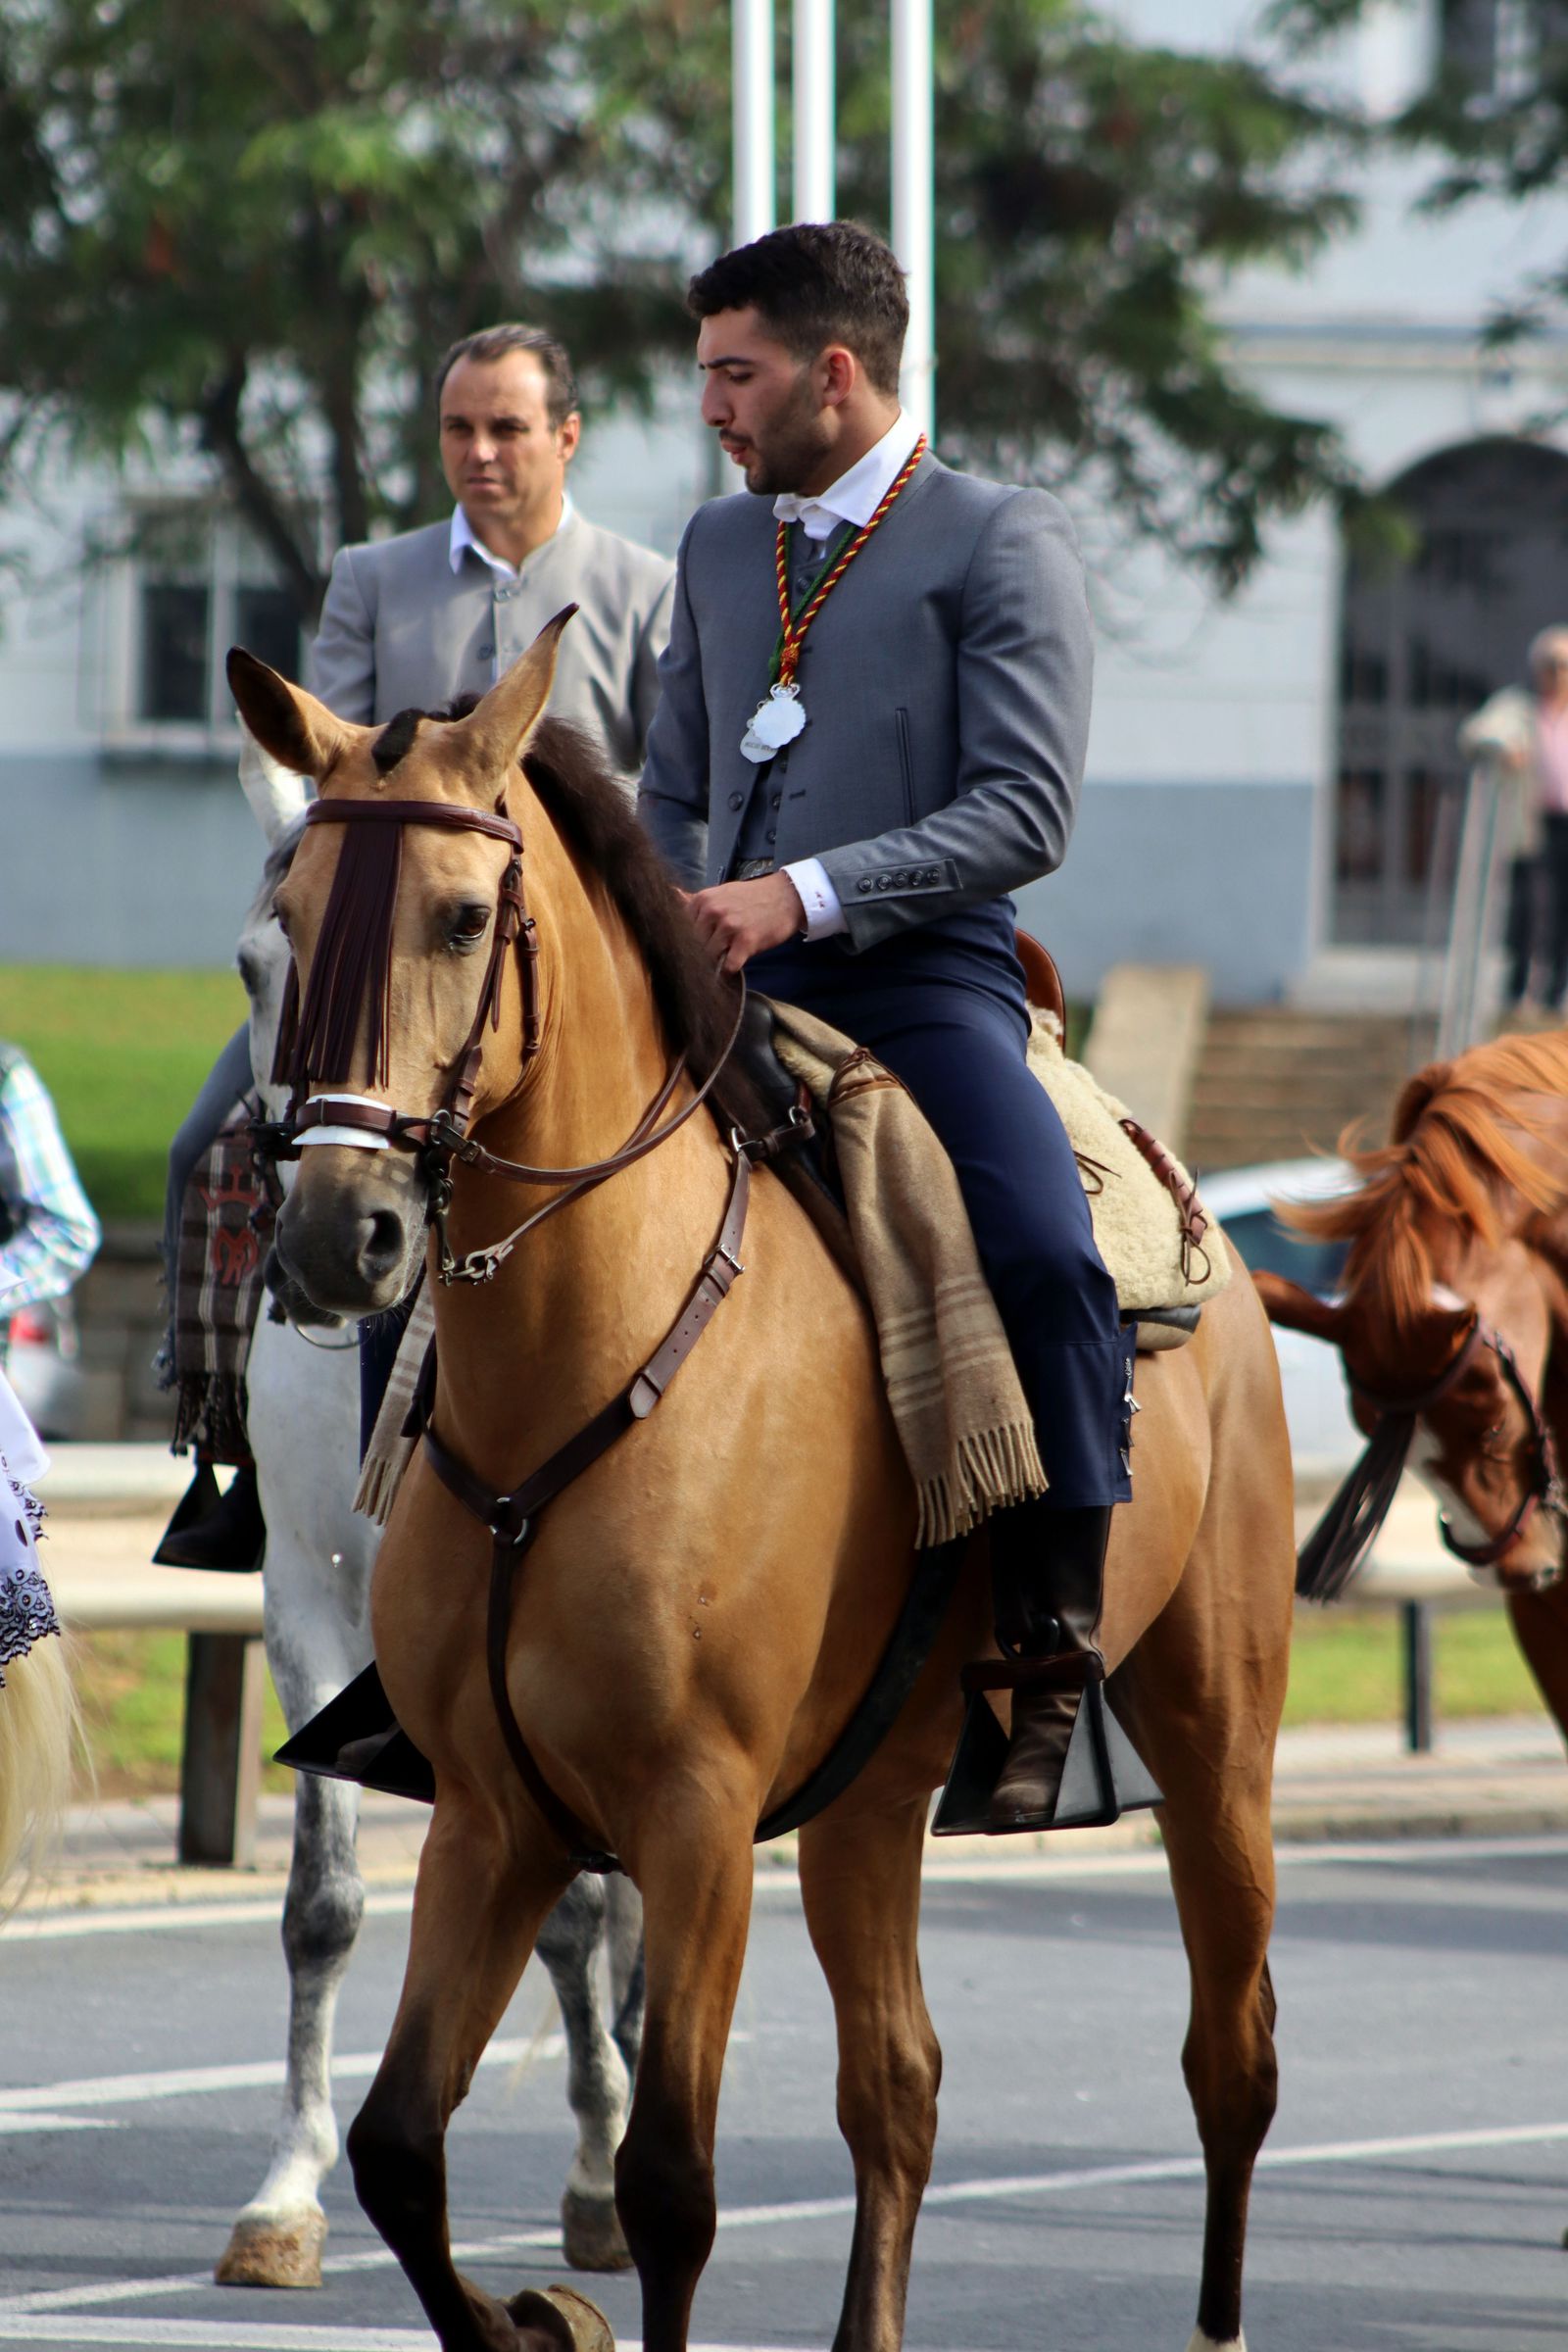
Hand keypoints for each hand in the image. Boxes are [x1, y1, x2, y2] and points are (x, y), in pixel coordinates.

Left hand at [683, 873, 806, 973]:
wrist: (786, 897)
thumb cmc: (752, 898)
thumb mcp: (721, 893)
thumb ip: (696, 900)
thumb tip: (671, 893)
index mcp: (703, 900)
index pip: (682, 931)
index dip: (688, 943)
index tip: (695, 947)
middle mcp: (713, 911)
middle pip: (694, 945)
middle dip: (701, 955)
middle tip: (714, 955)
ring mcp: (729, 926)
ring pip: (709, 957)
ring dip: (716, 963)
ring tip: (727, 957)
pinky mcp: (745, 941)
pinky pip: (729, 966)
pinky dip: (730, 971)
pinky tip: (736, 962)